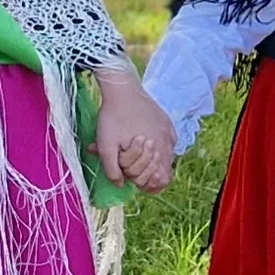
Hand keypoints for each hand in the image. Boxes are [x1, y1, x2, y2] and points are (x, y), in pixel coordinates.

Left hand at [90, 68, 176, 192]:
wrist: (122, 89)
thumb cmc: (112, 118)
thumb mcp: (106, 146)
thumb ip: (112, 170)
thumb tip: (120, 184)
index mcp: (154, 152)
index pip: (161, 181)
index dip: (146, 185)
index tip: (133, 180)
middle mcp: (166, 144)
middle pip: (164, 171)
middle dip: (147, 172)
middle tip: (130, 166)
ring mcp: (168, 133)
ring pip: (167, 157)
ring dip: (153, 161)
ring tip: (138, 156)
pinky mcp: (166, 123)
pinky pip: (169, 142)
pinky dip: (159, 147)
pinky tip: (146, 142)